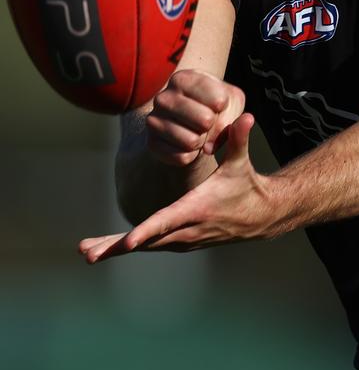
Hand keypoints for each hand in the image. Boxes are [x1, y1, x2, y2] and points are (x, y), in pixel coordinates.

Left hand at [79, 113, 284, 263]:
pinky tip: (107, 248)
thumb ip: (238, 140)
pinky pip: (151, 246)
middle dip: (116, 247)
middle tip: (88, 253)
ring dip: (115, 249)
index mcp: (197, 208)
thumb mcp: (240, 162)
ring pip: (146, 247)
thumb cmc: (246, 184)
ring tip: (87, 252)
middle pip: (148, 241)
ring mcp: (184, 240)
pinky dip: (129, 248)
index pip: (167, 221)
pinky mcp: (182, 242)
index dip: (145, 232)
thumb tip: (245, 116)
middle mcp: (188, 229)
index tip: (125, 243)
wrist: (261, 216)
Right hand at [147, 69, 244, 165]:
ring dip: (202, 142)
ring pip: (192, 141)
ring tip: (198, 133)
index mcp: (183, 79)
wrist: (190, 122)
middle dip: (214, 126)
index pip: (218, 99)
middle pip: (206, 120)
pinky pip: (181, 157)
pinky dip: (192, 156)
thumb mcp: (232, 102)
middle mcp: (163, 97)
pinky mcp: (151, 143)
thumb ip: (234, 117)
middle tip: (207, 123)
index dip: (224, 107)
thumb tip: (221, 138)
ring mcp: (153, 120)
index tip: (218, 104)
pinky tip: (188, 146)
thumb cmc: (214, 105)